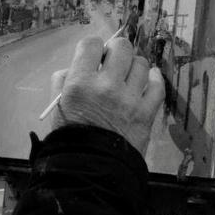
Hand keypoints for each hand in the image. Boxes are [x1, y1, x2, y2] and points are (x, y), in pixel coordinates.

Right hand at [50, 35, 164, 151]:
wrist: (90, 169)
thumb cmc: (71, 137)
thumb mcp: (56, 105)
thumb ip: (63, 81)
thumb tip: (76, 66)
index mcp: (80, 83)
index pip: (91, 44)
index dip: (93, 47)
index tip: (95, 55)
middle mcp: (106, 86)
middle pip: (121, 47)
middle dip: (117, 50)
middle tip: (114, 61)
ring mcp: (129, 99)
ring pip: (141, 64)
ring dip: (134, 66)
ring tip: (129, 75)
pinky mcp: (146, 113)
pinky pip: (157, 86)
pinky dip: (154, 79)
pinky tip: (149, 79)